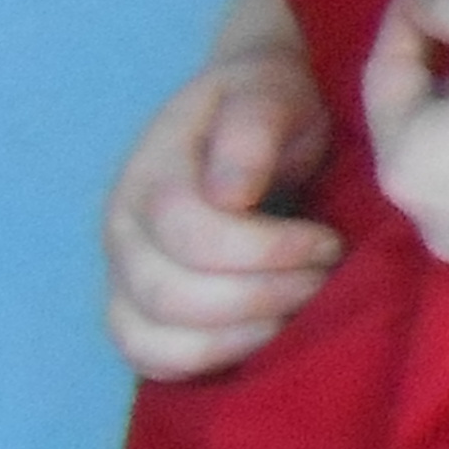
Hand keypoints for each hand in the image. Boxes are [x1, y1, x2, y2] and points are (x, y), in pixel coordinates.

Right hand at [101, 44, 339, 381]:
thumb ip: (252, 128)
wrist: (243, 114)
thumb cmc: (266, 99)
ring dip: (239, 334)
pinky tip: (265, 332)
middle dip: (262, 295)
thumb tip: (229, 193)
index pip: (190, 233)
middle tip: (322, 277)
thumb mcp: (270, 88)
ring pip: (153, 336)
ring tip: (299, 306)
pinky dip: (207, 359)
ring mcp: (120, 273)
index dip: (266, 249)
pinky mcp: (135, 308)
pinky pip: (148, 358)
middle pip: (171, 294)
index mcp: (150, 173)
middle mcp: (121, 229)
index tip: (328, 242)